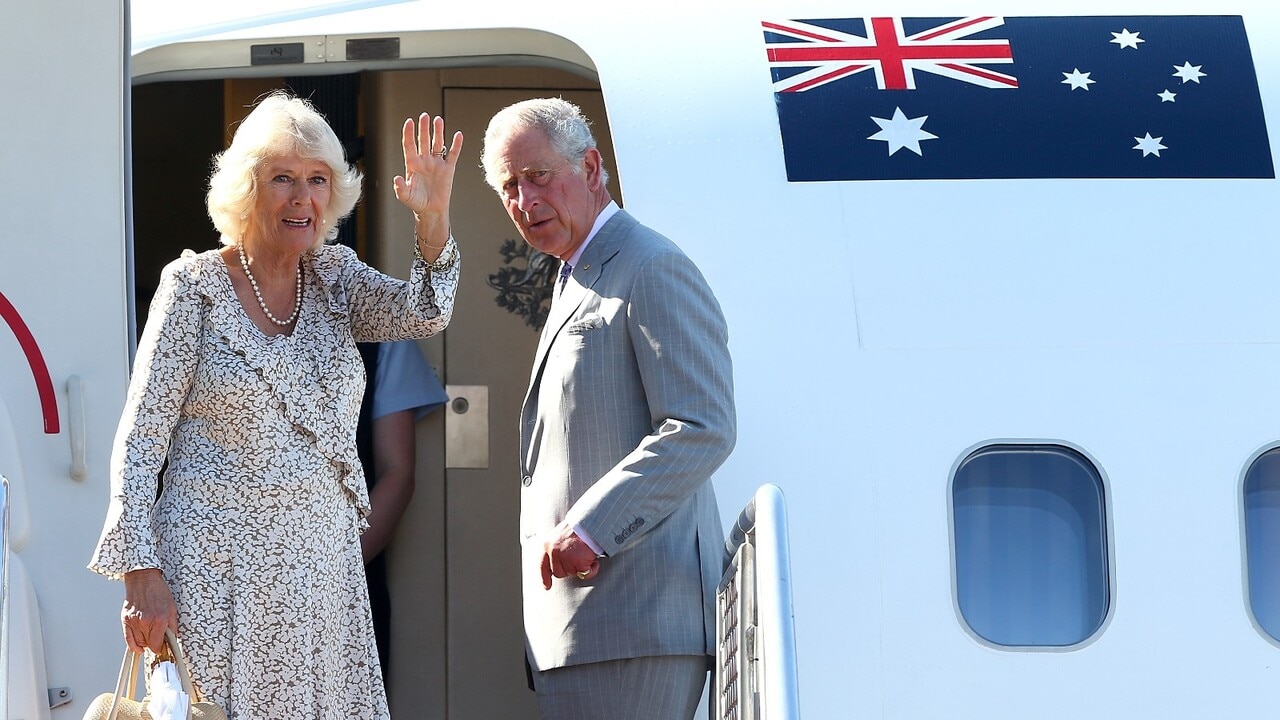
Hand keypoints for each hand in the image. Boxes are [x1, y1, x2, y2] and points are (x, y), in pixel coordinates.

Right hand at [121, 568, 177, 652]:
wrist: (143, 580)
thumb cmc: (158, 591)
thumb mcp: (172, 608)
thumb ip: (172, 626)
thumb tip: (173, 638)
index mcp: (159, 620)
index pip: (157, 645)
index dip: (161, 648)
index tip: (164, 648)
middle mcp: (145, 623)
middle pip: (148, 645)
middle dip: (154, 643)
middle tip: (158, 639)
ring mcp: (134, 622)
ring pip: (139, 643)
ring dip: (145, 642)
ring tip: (150, 634)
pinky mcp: (125, 620)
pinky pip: (128, 639)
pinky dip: (133, 645)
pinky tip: (139, 647)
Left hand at [393, 113, 462, 252]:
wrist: (431, 211)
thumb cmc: (416, 203)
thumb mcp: (405, 196)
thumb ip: (400, 188)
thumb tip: (396, 178)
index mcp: (412, 165)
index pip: (409, 145)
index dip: (409, 133)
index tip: (409, 122)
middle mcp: (424, 161)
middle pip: (423, 140)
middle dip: (423, 128)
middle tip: (424, 116)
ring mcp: (436, 164)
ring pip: (437, 144)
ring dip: (438, 132)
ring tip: (438, 120)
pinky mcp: (448, 169)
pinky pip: (453, 154)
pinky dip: (456, 145)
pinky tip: (458, 135)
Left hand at [540, 524, 599, 589]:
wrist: (591, 523)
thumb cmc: (579, 528)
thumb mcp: (560, 535)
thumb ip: (556, 548)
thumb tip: (557, 565)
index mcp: (548, 544)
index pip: (543, 564)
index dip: (545, 577)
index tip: (547, 586)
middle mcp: (554, 552)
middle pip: (558, 573)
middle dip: (569, 569)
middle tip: (578, 557)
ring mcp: (565, 557)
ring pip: (572, 573)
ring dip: (580, 567)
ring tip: (586, 554)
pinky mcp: (578, 562)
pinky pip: (585, 574)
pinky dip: (592, 570)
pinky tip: (594, 561)